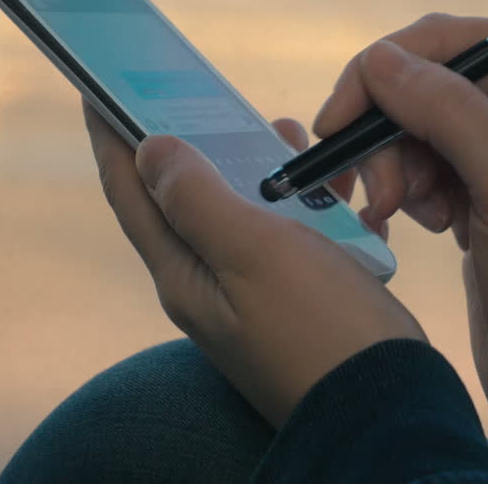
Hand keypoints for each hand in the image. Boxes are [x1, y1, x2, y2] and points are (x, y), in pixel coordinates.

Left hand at [81, 99, 424, 426]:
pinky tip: (338, 190)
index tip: (99, 87)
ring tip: (293, 136)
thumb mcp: (255, 251)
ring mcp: (257, 294)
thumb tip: (149, 148)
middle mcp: (212, 284)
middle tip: (216, 98)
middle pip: (190, 197)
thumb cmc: (322, 327)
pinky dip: (311, 203)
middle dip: (202, 142)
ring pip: (250, 212)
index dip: (112, 136)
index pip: (132, 192)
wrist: (387, 401)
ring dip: (267, 170)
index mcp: (185, 273)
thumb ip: (197, 198)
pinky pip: (295, 235)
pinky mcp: (302, 298)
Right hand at [313, 13, 487, 436]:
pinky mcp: (476, 189)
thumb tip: (380, 58)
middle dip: (386, 132)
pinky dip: (405, 192)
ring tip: (401, 216)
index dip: (388, 70)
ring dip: (392, 168)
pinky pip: (417, 165)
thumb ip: (451, 114)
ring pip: (411, 125)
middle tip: (378, 193)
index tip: (340, 121)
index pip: (451, 41)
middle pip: (423, 82)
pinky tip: (423, 227)